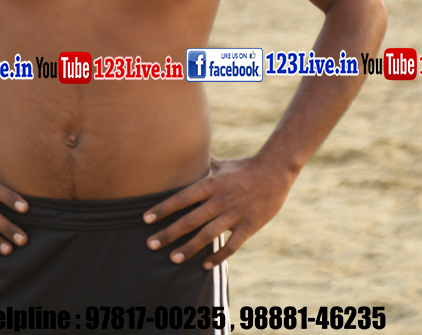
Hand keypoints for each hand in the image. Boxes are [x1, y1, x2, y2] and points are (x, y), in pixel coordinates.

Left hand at [142, 155, 294, 269]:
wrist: (275, 170)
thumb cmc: (245, 167)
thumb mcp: (222, 164)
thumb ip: (204, 164)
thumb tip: (187, 156)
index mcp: (211, 184)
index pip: (182, 198)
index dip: (163, 208)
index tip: (146, 219)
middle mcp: (220, 200)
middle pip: (190, 220)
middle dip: (169, 233)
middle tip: (151, 244)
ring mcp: (234, 214)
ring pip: (207, 236)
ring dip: (189, 248)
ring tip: (173, 259)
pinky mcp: (249, 226)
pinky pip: (231, 245)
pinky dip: (218, 256)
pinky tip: (205, 265)